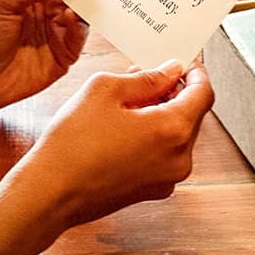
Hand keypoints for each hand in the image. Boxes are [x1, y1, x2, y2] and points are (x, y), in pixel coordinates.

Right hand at [12, 60, 214, 229]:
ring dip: (163, 112)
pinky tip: (126, 124)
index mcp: (173, 131)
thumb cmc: (73, 143)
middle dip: (175, 91)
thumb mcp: (106, 90)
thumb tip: (170, 72)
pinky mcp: (152, 190)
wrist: (50, 193)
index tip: (184, 61)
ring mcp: (167, 179)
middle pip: (192, 114)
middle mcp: (179, 159)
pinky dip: (154, 135)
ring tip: (130, 98)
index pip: (203, 93)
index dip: (195, 72)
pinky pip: (164, 154)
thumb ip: (147, 78)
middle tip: (149, 73)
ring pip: (177, 135)